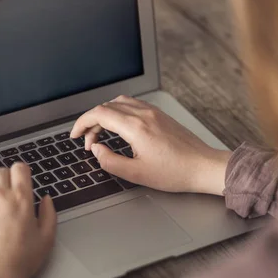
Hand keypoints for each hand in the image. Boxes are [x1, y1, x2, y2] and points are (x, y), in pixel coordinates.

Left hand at [0, 164, 56, 277]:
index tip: (21, 179)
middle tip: (7, 194)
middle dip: (5, 179)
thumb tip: (46, 200)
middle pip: (0, 172)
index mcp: (20, 199)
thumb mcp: (46, 239)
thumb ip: (49, 214)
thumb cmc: (20, 262)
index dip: (21, 172)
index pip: (19, 168)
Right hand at [71, 96, 231, 194]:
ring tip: (100, 135)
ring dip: (104, 116)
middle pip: (106, 107)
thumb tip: (96, 149)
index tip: (75, 135)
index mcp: (136, 127)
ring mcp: (153, 112)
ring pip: (119, 103)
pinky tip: (118, 129)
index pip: (99, 114)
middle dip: (91, 122)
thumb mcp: (136, 174)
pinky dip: (118, 113)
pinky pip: (132, 105)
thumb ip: (110, 161)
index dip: (81, 123)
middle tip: (86, 141)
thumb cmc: (175, 172)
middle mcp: (144, 114)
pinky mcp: (160, 115)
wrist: (202, 167)